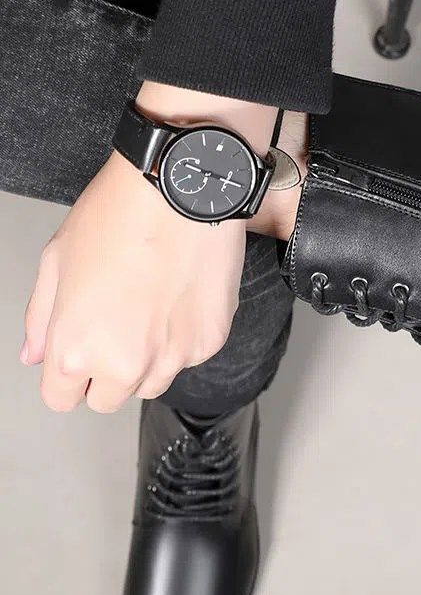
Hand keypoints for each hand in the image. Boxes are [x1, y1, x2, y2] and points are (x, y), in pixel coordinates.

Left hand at [21, 150, 246, 412]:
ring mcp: (174, 357)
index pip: (62, 398)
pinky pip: (188, 359)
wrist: (182, 194)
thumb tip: (36, 355)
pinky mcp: (209, 343)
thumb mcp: (57, 261)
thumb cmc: (118, 215)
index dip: (65, 379)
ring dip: (145, 364)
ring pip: (152, 385)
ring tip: (147, 315)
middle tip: (113, 331)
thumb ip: (42, 319)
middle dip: (105, 375)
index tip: (74, 362)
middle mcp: (126, 364)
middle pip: (109, 400)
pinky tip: (176, 301)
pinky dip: (181, 340)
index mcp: (77, 348)